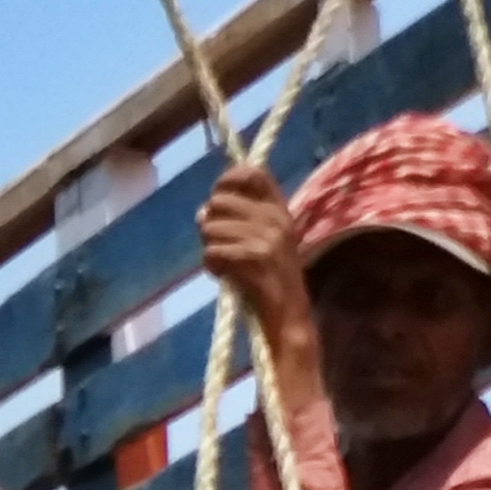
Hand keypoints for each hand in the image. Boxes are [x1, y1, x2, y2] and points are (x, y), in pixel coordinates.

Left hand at [197, 164, 311, 343]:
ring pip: (210, 228)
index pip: (252, 172)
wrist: (289, 317)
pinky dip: (212, 267)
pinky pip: (211, 252)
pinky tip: (226, 276)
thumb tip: (202, 211)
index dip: (227, 179)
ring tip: (227, 265)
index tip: (217, 197)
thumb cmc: (268, 278)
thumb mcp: (262, 239)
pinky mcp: (255, 258)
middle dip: (209, 223)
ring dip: (209, 249)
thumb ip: (237, 219)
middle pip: (218, 201)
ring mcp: (267, 237)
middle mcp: (276, 217)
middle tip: (220, 244)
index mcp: (280, 209)